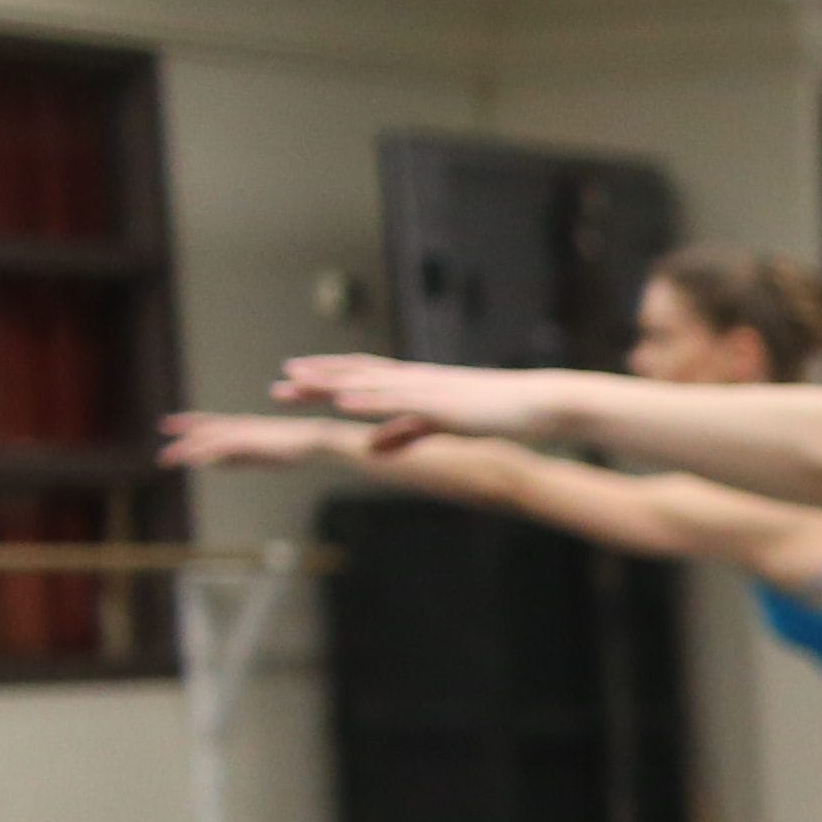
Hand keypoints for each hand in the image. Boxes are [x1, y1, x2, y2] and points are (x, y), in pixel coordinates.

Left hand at [160, 410, 355, 469]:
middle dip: (181, 435)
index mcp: (243, 427)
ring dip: (186, 449)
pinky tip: (192, 460)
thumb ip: (238, 458)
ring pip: (207, 439)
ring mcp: (242, 432)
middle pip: (203, 429)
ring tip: (167, 458)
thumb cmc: (295, 447)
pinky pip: (220, 448)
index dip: (188, 424)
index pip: (209, 423)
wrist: (314, 439)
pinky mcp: (248, 441)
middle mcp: (239, 426)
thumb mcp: (261, 455)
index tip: (169, 425)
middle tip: (161, 440)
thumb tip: (216, 463)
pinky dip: (204, 453)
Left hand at [279, 355, 569, 440]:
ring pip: (370, 384)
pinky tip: (344, 402)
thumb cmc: (501, 413)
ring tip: (297, 385)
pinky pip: (399, 402)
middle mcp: (417, 380)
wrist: (542, 404)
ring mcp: (428, 390)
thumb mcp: (446, 425)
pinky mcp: (443, 404)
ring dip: (331, 384)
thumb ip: (406, 432)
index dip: (328, 375)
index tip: (295, 376)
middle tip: (279, 384)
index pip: (363, 374)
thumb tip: (372, 447)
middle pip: (357, 376)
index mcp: (418, 384)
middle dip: (317, 379)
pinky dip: (369, 401)